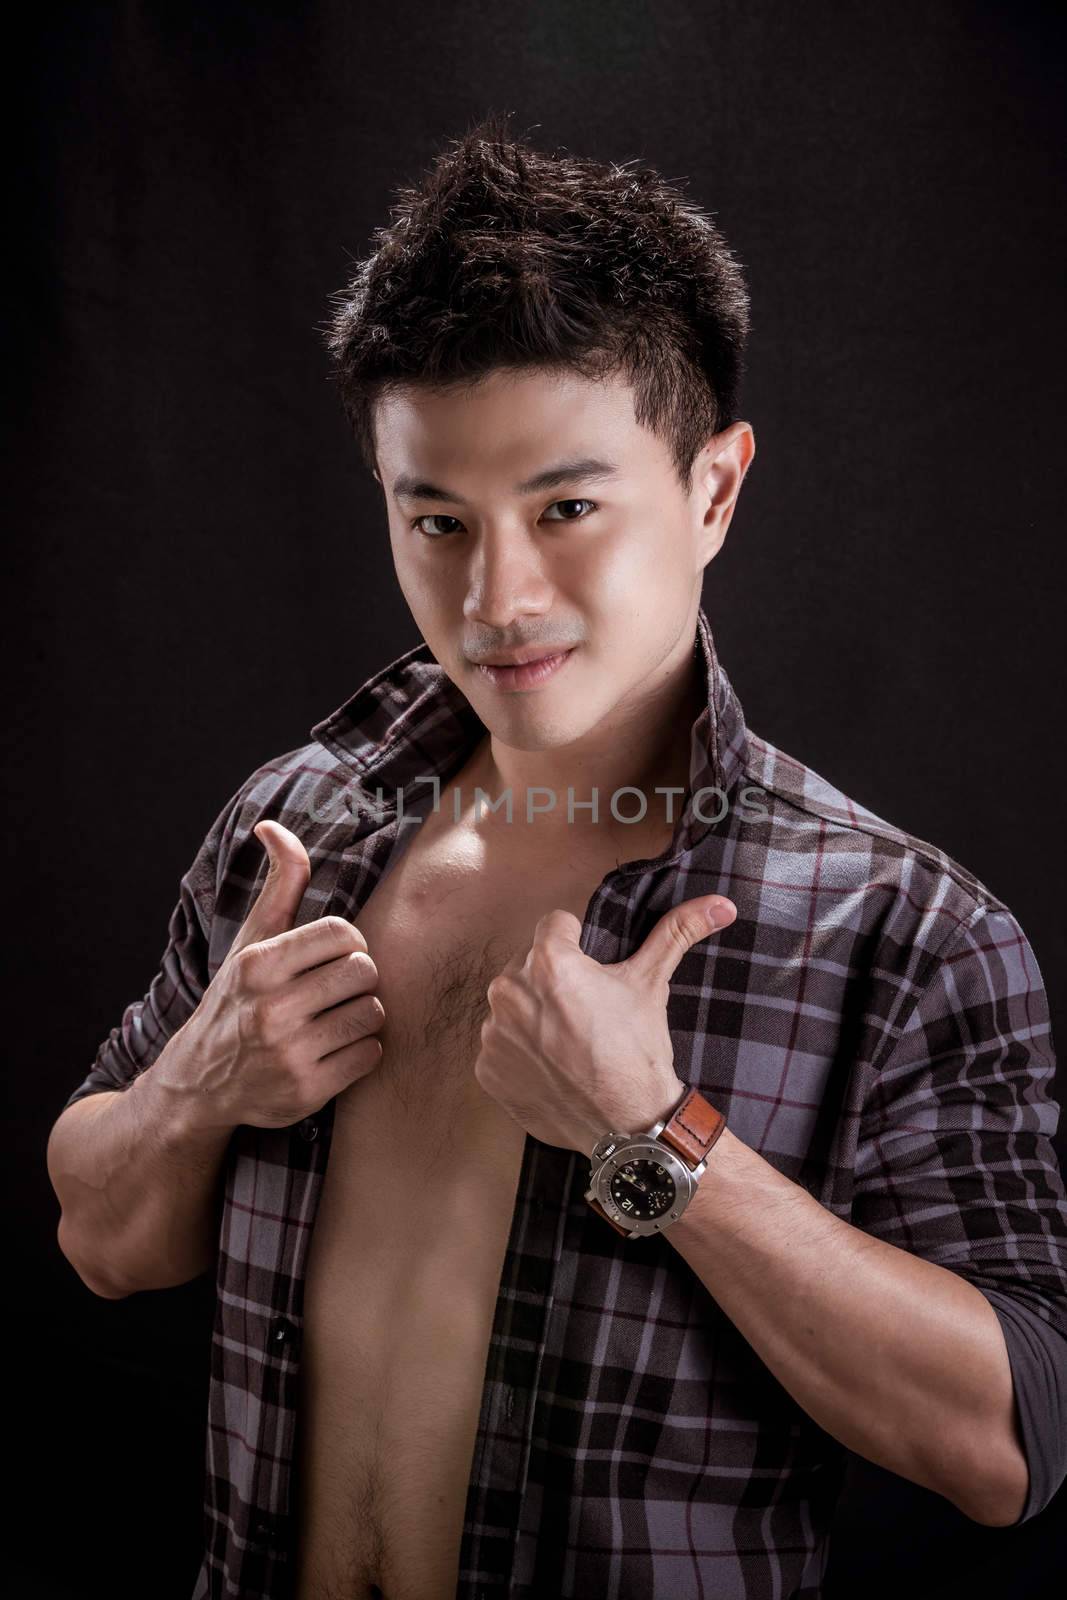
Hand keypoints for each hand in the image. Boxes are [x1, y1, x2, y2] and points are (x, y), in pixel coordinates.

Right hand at [159, 820, 385, 1129]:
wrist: (200, 1083)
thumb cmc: (238, 998)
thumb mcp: (251, 940)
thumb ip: (279, 884)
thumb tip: (272, 827)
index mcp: (259, 965)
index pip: (344, 933)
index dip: (348, 943)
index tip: (331, 957)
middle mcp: (270, 1010)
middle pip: (364, 973)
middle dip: (356, 979)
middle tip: (334, 990)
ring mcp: (288, 1054)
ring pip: (373, 1013)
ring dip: (362, 1015)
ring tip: (334, 1018)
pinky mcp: (306, 1092)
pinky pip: (370, 1055)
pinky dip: (361, 1051)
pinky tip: (334, 1049)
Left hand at [474, 894, 736, 1155]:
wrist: (628, 1127)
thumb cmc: (638, 1050)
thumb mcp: (652, 983)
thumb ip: (677, 932)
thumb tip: (722, 903)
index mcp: (547, 962)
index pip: (554, 926)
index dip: (578, 944)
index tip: (594, 974)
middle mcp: (509, 992)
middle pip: (529, 965)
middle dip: (553, 980)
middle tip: (587, 1012)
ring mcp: (493, 1034)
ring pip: (513, 1004)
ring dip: (533, 1015)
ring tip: (570, 1042)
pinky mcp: (485, 1069)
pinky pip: (501, 1045)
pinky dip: (521, 1053)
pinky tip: (552, 1067)